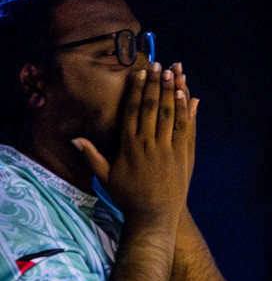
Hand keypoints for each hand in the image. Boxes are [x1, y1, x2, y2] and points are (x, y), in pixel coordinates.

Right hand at [73, 61, 197, 220]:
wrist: (154, 216)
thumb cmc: (128, 196)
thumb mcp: (106, 177)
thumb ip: (92, 156)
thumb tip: (75, 138)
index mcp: (129, 146)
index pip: (133, 111)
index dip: (138, 90)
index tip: (140, 73)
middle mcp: (149, 144)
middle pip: (153, 108)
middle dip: (156, 84)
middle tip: (159, 64)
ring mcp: (168, 150)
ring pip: (171, 115)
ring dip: (172, 92)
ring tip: (174, 72)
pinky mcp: (182, 157)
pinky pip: (185, 130)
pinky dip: (187, 112)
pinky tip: (187, 97)